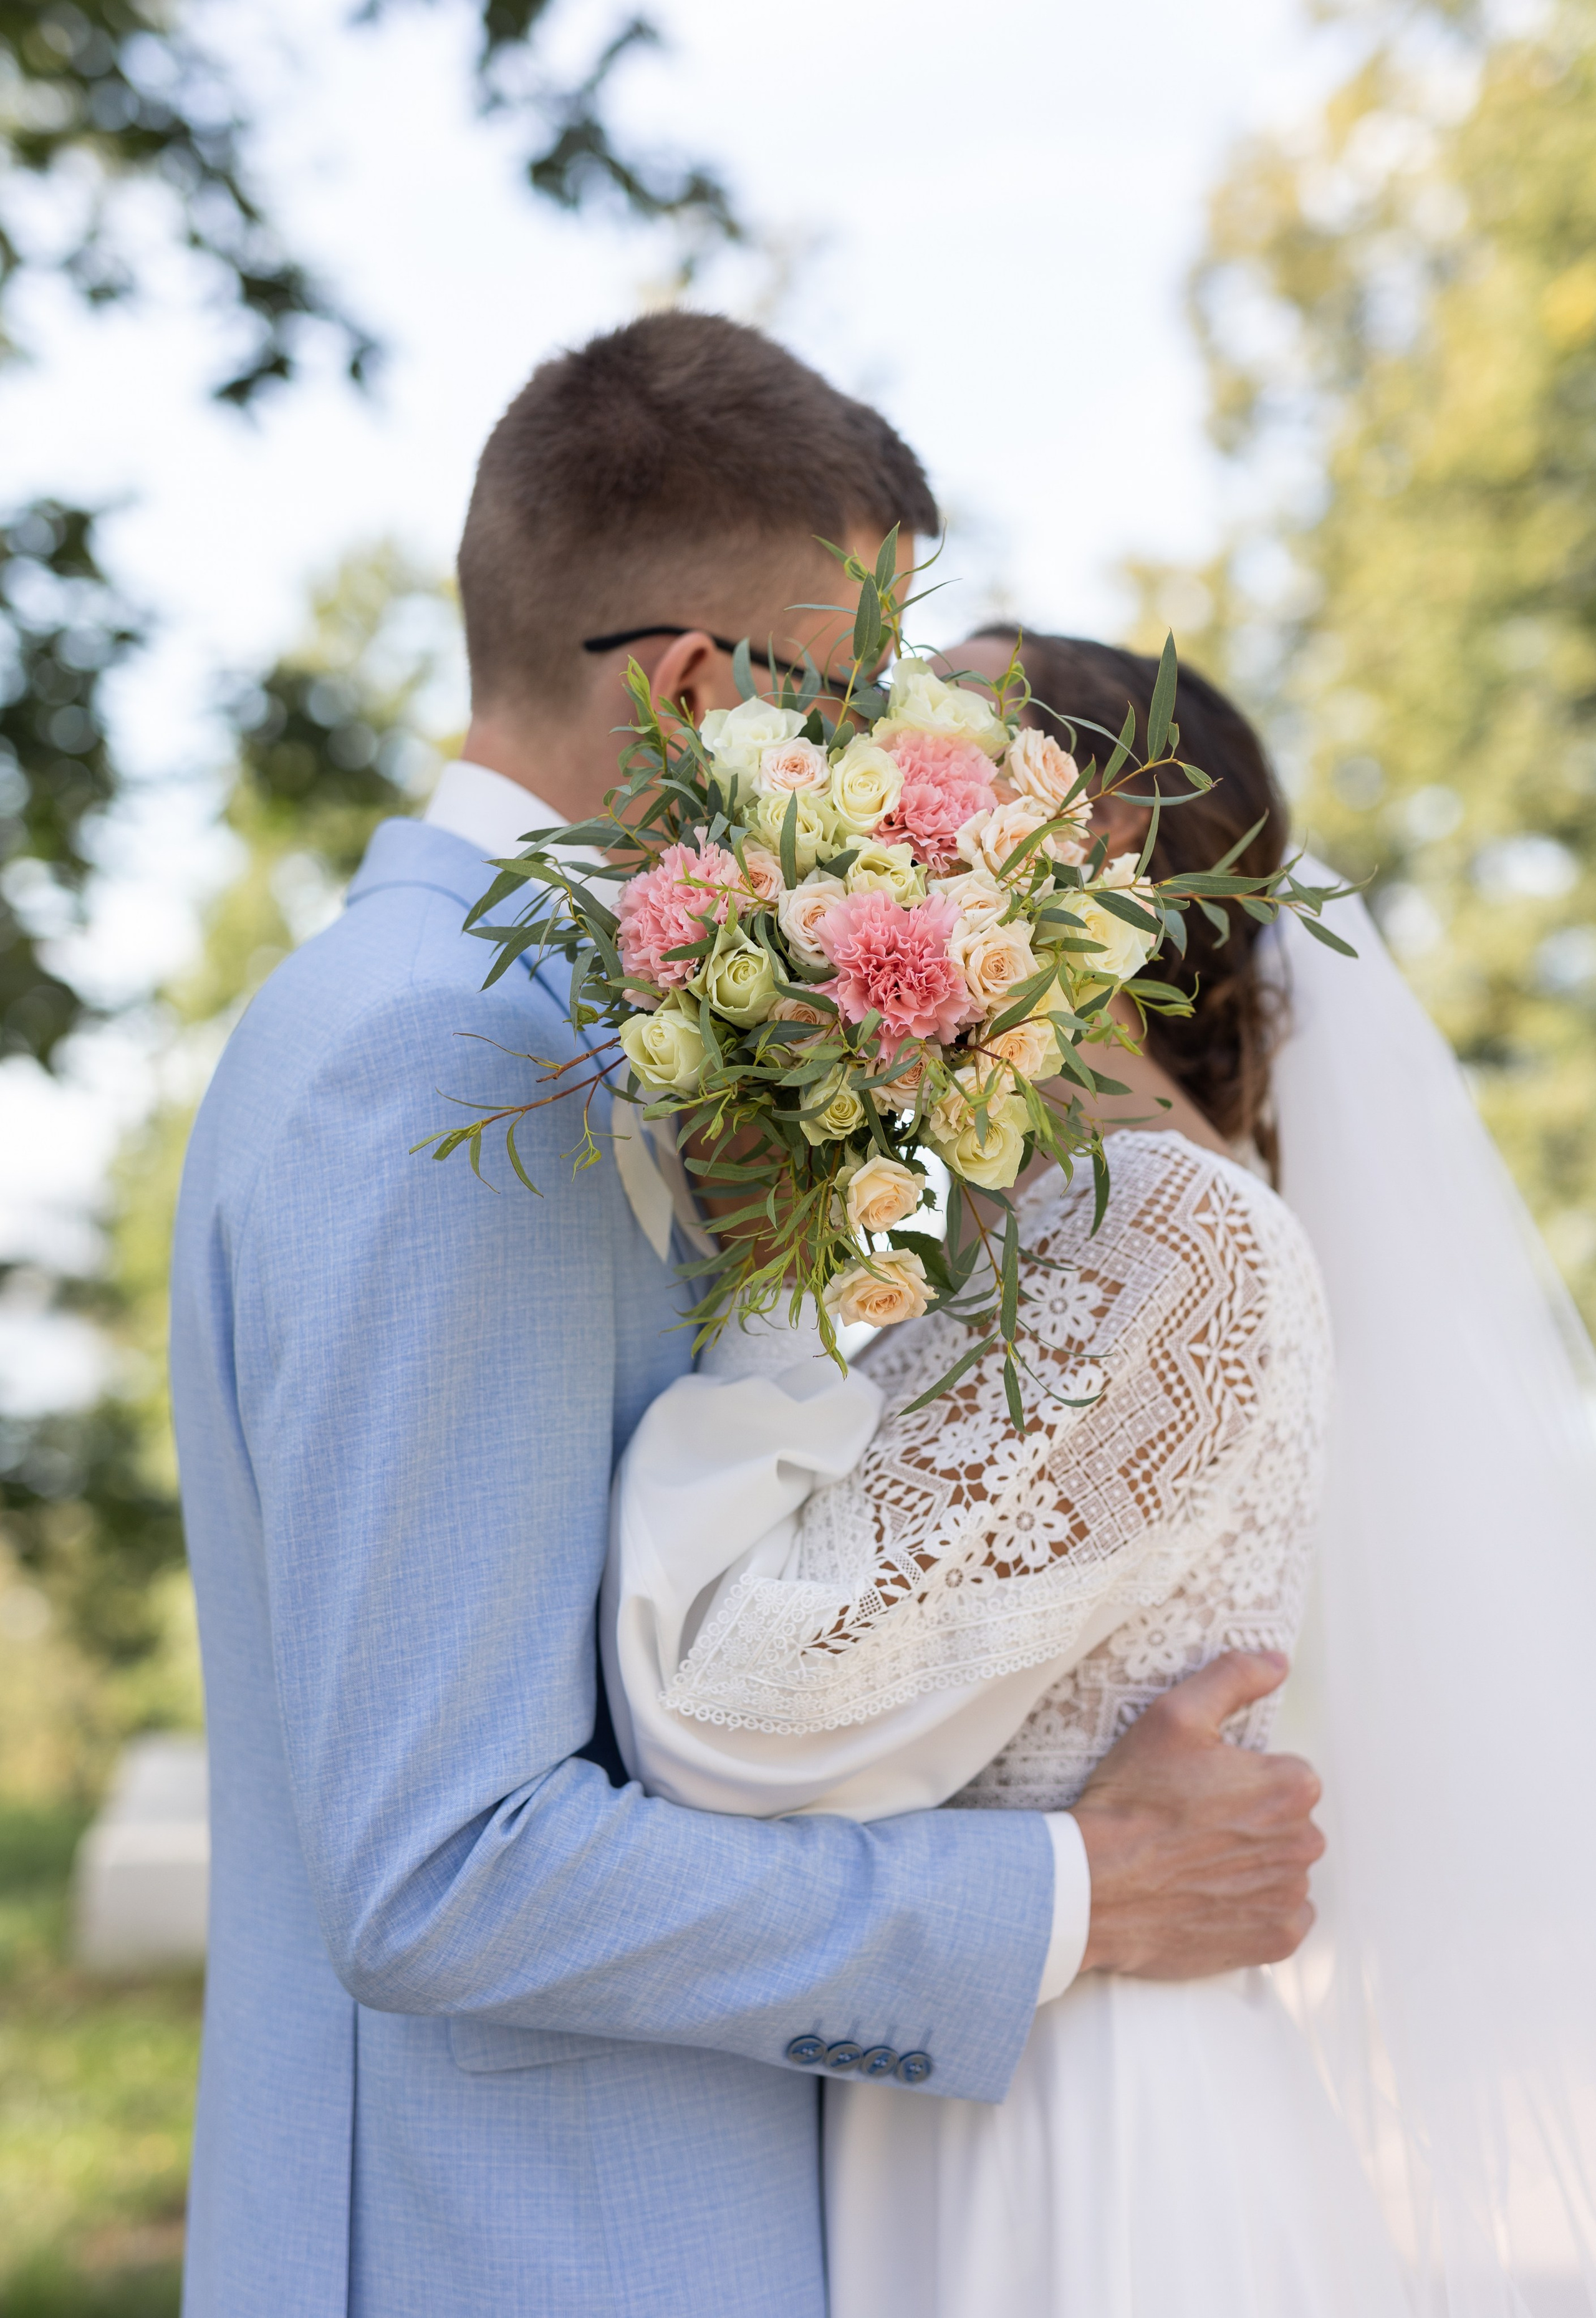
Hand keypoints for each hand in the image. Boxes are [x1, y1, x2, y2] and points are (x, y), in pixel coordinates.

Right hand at [1071, 1650, 1323, 1978]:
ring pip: (1282, 1866)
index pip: (1284, 1772)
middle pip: (1287, 1821)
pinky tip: (1210, 1894)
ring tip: (1194, 1861)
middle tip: (1191, 1823)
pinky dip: (1254, 1907)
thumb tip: (1277, 1661)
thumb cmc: (1133, 1799)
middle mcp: (1305, 1842)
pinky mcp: (1275, 1940)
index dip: (1239, 1776)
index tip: (1200, 1787)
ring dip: (1251, 1863)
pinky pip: (1282, 1916)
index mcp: (1292, 1785)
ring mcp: (1291, 1896)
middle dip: (1249, 1820)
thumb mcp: (1173, 1716)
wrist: (1095, 1887)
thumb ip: (1233, 1677)